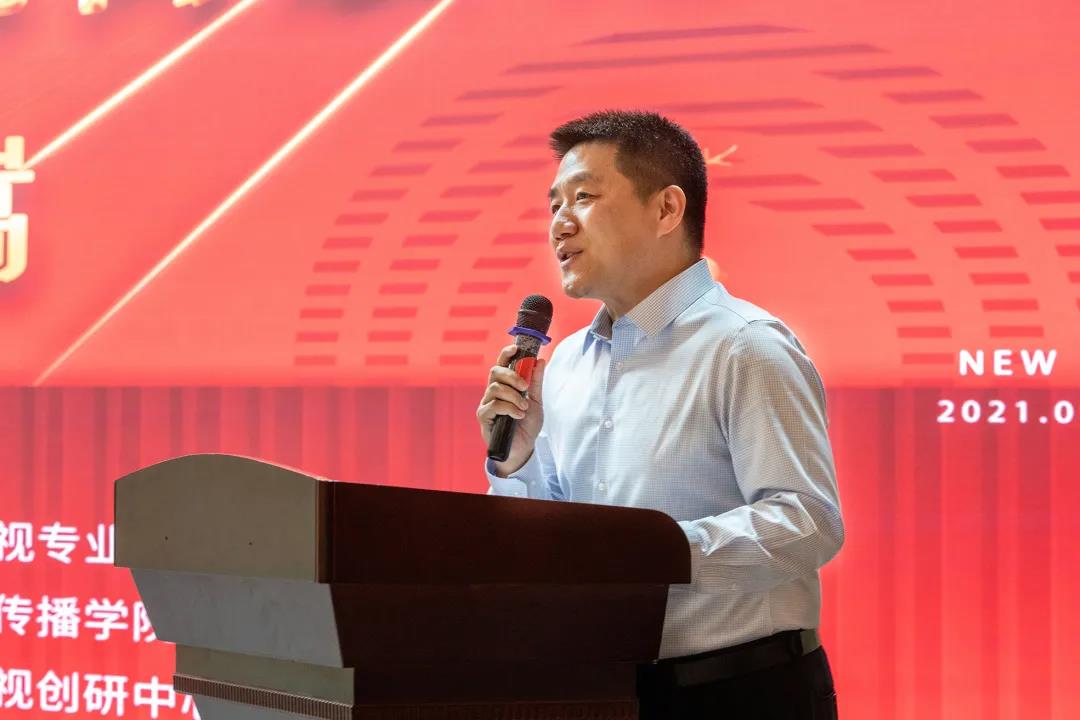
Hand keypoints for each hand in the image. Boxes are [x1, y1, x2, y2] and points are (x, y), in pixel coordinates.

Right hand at [476, 343, 546, 475]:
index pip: (501, 364)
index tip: (516, 348)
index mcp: (505, 385)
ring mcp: (486, 403)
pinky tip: (518, 415)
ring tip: (524, 407)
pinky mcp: (483, 416)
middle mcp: (492, 392)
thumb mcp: (536, 401)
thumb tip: (540, 360)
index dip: (506, 354)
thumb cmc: (527, 424)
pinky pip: (494, 404)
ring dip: (513, 396)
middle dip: (512, 375)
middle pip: (495, 372)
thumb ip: (536, 382)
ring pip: (495, 388)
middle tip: (525, 386)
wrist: (524, 448)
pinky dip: (509, 408)